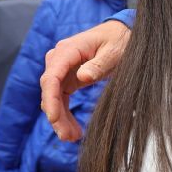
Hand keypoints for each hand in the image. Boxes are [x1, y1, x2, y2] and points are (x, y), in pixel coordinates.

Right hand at [40, 20, 130, 140]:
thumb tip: (83, 77)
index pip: (51, 77)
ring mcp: (62, 69)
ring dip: (60, 119)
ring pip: (54, 98)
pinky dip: (65, 114)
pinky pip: (61, 99)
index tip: (54, 118)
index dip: (50, 99)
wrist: (121, 33)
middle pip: (50, 90)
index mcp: (68, 50)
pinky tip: (73, 130)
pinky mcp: (68, 79)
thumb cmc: (118, 40)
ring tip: (72, 137)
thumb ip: (99, 64)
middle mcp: (59, 59)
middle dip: (56, 115)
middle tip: (67, 136)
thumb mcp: (114, 51)